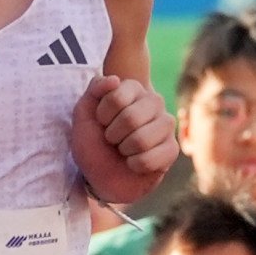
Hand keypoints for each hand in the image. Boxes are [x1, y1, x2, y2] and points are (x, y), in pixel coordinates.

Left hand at [74, 72, 176, 193]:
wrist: (99, 174)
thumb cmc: (93, 141)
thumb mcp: (83, 114)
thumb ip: (94, 90)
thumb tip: (115, 80)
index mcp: (133, 89)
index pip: (116, 96)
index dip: (103, 115)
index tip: (102, 121)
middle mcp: (154, 102)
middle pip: (131, 118)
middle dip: (113, 135)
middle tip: (112, 139)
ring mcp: (166, 125)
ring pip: (142, 139)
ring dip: (125, 150)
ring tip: (124, 150)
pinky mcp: (172, 149)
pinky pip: (151, 159)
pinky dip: (135, 165)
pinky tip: (134, 163)